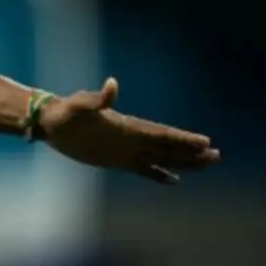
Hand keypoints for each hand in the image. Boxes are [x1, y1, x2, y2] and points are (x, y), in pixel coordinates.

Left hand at [39, 78, 219, 183]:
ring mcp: (125, 149)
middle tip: (216, 155)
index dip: (182, 139)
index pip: (160, 134)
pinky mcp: (115, 160)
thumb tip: (112, 84)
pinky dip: (159, 175)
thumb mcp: (78, 105)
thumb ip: (96, 99)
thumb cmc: (63, 112)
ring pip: (160, 158)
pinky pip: (143, 169)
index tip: (204, 141)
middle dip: (191, 151)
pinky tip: (174, 181)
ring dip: (183, 162)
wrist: (49, 122)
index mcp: (126, 125)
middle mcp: (130, 138)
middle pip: (167, 146)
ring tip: (206, 164)